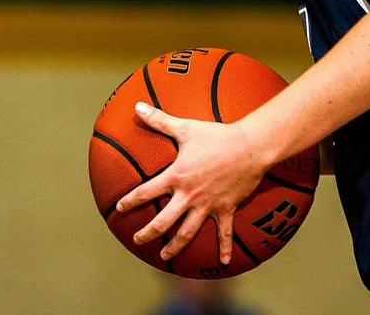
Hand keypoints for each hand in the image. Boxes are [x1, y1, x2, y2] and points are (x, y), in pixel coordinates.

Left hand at [115, 102, 268, 264]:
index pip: (145, 193)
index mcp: (176, 177)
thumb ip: (160, 120)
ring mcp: (207, 205)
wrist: (250, 146)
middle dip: (147, 233)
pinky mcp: (226, 209)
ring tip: (164, 256)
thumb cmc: (217, 135)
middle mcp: (188, 196)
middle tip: (138, 240)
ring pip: (186, 232)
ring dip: (174, 247)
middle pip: (162, 222)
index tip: (120, 209)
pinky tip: (223, 263)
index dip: (129, 202)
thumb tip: (138, 106)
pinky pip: (225, 233)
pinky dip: (224, 249)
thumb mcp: (186, 127)